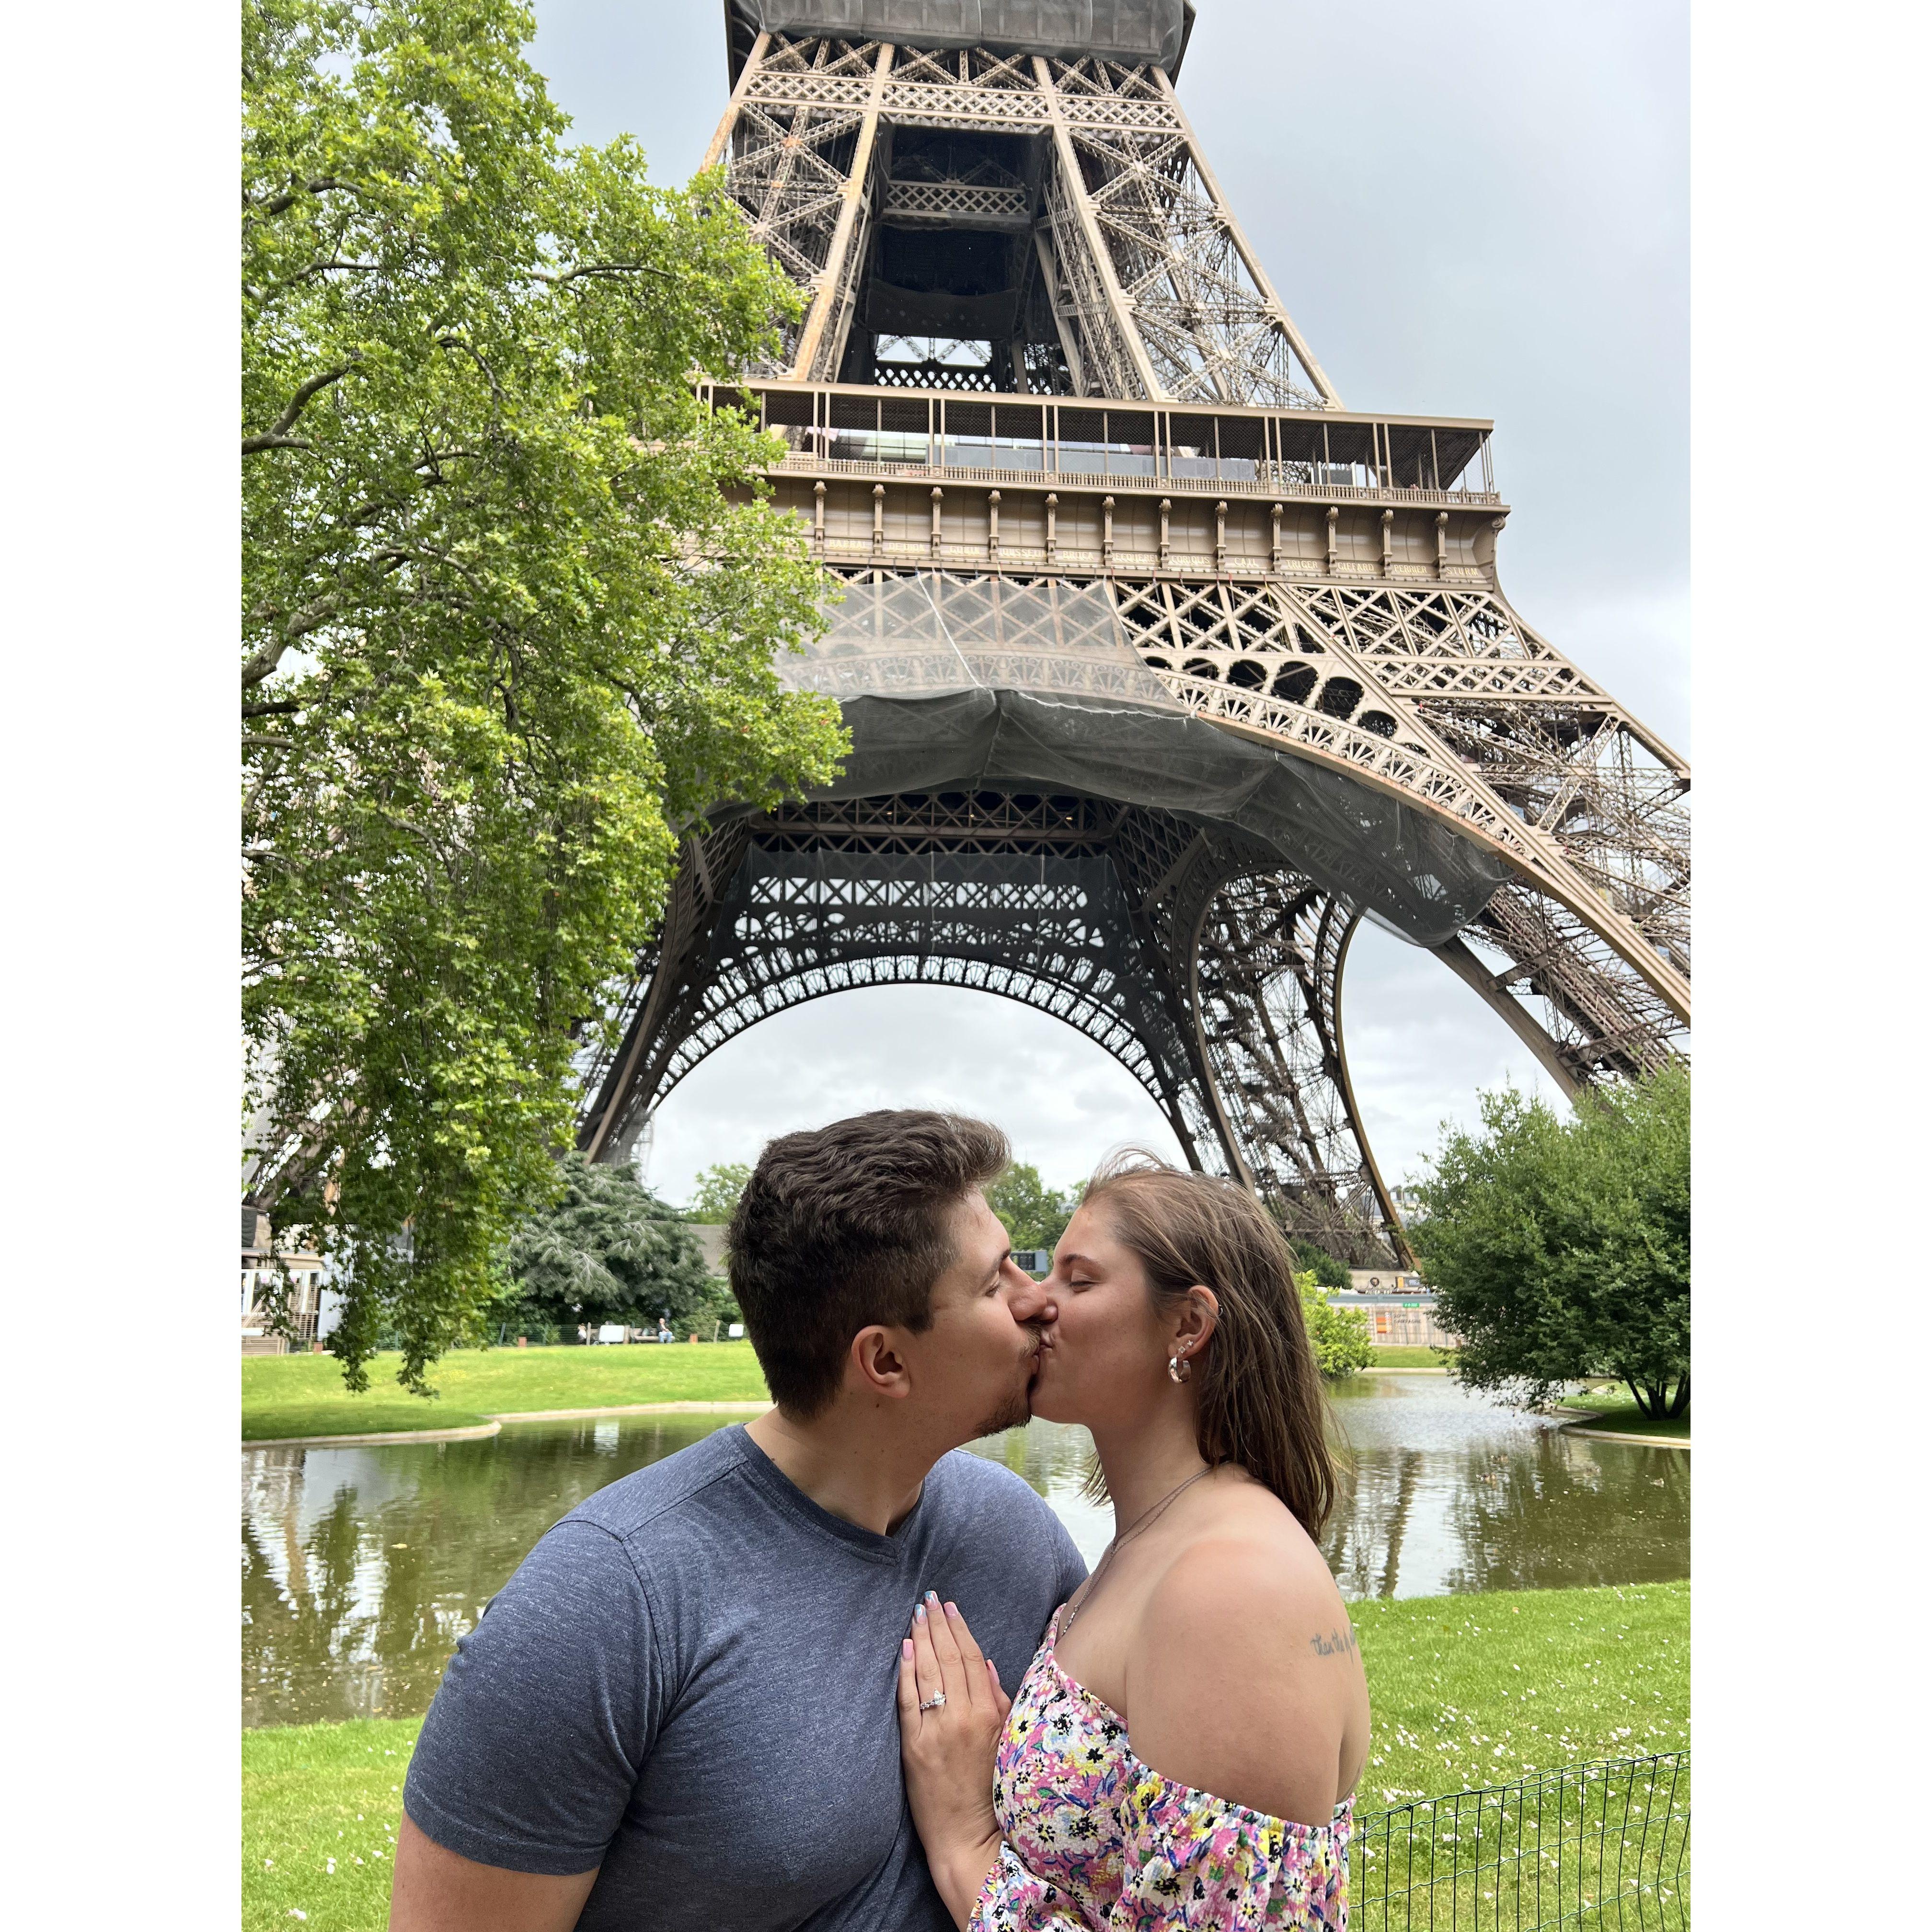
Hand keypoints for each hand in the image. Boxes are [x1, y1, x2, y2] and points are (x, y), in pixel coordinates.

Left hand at [897, 1591, 1011, 1928]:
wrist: (967, 1836)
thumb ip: (998, 1701)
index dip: (959, 1629)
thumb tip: (985, 1663)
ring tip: (916, 1614)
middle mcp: (962, 1718)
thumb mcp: (1006, 1741)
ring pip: (926, 1673)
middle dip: (937, 1625)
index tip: (951, 1606)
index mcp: (989, 1715)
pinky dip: (904, 1671)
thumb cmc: (991, 1789)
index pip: (971, 1659)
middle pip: (947, 1659)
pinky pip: (907, 1700)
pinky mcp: (912, 1747)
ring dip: (919, 1638)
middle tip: (929, 1599)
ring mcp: (935, 1731)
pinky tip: (902, 1648)